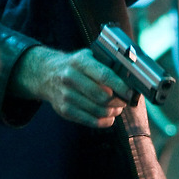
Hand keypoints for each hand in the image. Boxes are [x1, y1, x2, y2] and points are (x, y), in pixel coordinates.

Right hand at [11, 46, 130, 127]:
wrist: (47, 74)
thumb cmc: (75, 65)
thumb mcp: (87, 57)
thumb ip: (105, 64)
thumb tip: (130, 77)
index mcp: (79, 62)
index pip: (104, 76)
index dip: (120, 86)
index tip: (131, 93)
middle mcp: (70, 77)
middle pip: (103, 97)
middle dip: (118, 101)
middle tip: (124, 101)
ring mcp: (66, 95)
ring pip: (98, 111)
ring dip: (112, 112)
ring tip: (117, 108)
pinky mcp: (64, 110)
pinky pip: (90, 121)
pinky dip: (104, 121)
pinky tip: (108, 116)